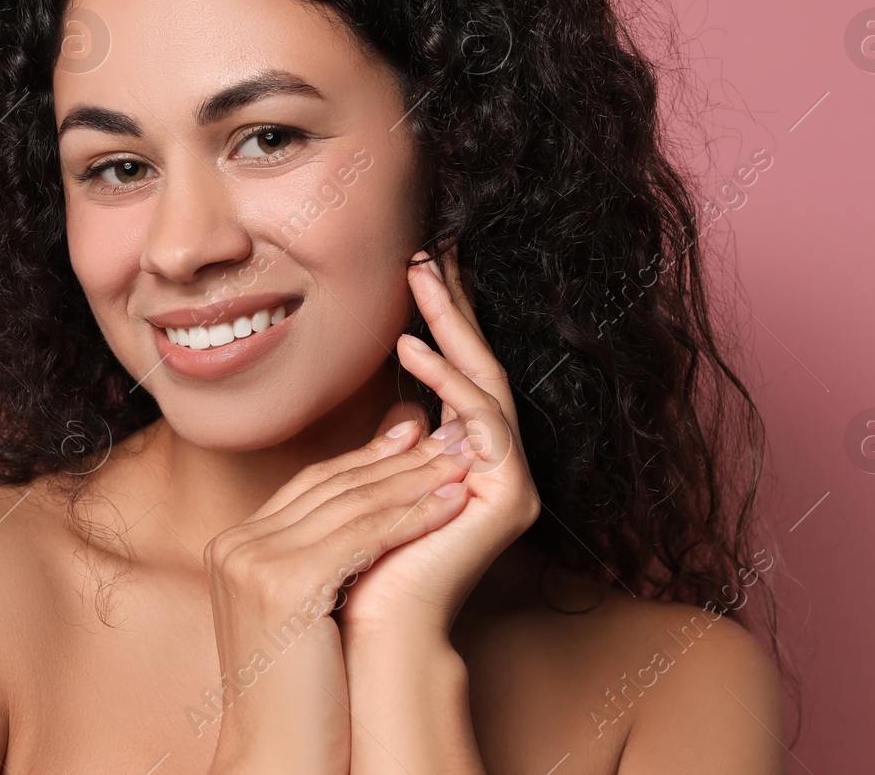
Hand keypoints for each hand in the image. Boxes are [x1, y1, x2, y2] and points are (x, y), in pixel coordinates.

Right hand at [200, 417, 476, 773]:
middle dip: (396, 458)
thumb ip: (316, 559)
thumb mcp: (299, 612)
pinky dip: (413, 515)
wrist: (277, 756)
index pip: (311, 485)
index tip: (410, 434)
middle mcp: (236, 546)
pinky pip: (365, 537)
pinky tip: (451, 504)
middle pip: (331, 486)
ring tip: (460, 460)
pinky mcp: (285, 585)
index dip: (365, 457)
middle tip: (446, 434)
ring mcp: (255, 562)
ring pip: (352, 505)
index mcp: (233, 547)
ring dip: (414, 478)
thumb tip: (367, 510)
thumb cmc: (299, 697)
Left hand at [336, 246, 541, 638]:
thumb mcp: (375, 485)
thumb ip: (394, 448)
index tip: (419, 262)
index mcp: (469, 457)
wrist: (374, 628)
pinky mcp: (509, 496)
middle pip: (480, 365)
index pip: (459, 370)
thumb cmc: (364, 562)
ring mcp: (509, 479)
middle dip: (455, 304)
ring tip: (419, 279)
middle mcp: (497, 463)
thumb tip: (402, 411)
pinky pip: (481, 422)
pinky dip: (447, 381)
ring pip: (485, 382)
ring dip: (452, 324)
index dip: (444, 316)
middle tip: (430, 246)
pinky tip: (412, 348)